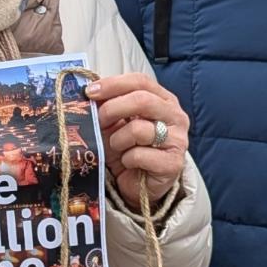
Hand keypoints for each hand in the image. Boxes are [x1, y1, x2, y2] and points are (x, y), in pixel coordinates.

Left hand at [86, 73, 188, 203]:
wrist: (140, 185)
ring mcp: (178, 140)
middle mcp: (175, 116)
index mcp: (164, 100)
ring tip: (117, 148)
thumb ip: (107, 106)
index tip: (90, 92)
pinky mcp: (173, 163)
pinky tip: (129, 163)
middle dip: (112, 109)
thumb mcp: (115, 124)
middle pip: (142, 100)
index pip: (140, 81)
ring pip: (138, 129)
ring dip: (117, 140)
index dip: (113, 84)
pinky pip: (139, 155)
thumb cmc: (128, 149)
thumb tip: (88, 93)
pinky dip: (126, 160)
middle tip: (98, 120)